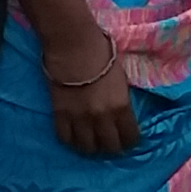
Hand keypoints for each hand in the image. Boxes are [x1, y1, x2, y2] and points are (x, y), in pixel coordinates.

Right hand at [46, 32, 141, 158]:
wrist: (73, 44)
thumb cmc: (101, 52)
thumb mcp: (121, 78)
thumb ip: (120, 99)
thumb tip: (121, 110)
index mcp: (121, 106)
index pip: (130, 137)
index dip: (130, 141)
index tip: (128, 139)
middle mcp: (102, 117)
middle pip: (109, 146)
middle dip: (112, 147)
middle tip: (110, 142)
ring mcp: (80, 118)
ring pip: (87, 147)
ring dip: (91, 147)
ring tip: (92, 141)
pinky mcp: (60, 114)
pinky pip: (65, 138)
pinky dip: (70, 140)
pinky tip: (74, 136)